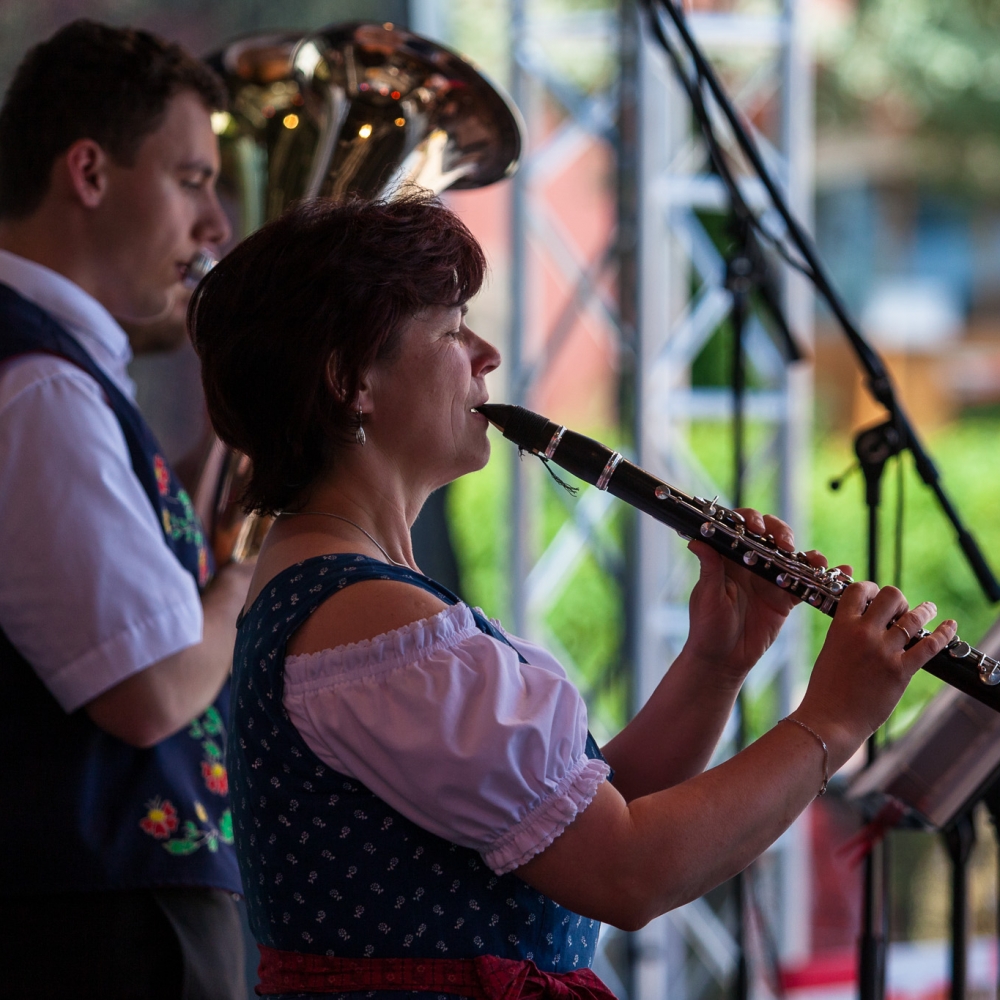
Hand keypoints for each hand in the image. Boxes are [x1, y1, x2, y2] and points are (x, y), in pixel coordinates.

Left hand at [684, 509, 845, 680]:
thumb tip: (697, 541)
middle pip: (771, 536)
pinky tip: (837, 572)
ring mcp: (769, 580)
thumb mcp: (707, 597)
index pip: (740, 528)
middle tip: (786, 546)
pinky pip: (806, 584)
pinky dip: (822, 578)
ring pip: (792, 557)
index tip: (758, 530)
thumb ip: (709, 569)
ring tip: (816, 559)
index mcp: (728, 559)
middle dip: (782, 533)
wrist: (723, 660)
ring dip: (806, 554)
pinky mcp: (784, 599)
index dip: (751, 521)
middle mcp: (750, 564)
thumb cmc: (707, 627)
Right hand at [794, 581, 956, 767]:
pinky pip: (928, 646)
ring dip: (924, 610)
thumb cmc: (825, 689)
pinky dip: (943, 634)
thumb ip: (846, 635)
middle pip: (890, 597)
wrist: (829, 719)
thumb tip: (865, 626)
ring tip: (928, 609)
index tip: (875, 595)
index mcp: (841, 627)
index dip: (870, 588)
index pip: (859, 590)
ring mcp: (883, 651)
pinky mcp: (900, 671)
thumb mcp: (830, 651)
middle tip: (899, 610)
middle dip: (898, 599)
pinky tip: (950, 626)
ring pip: (912, 618)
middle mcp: (863, 634)